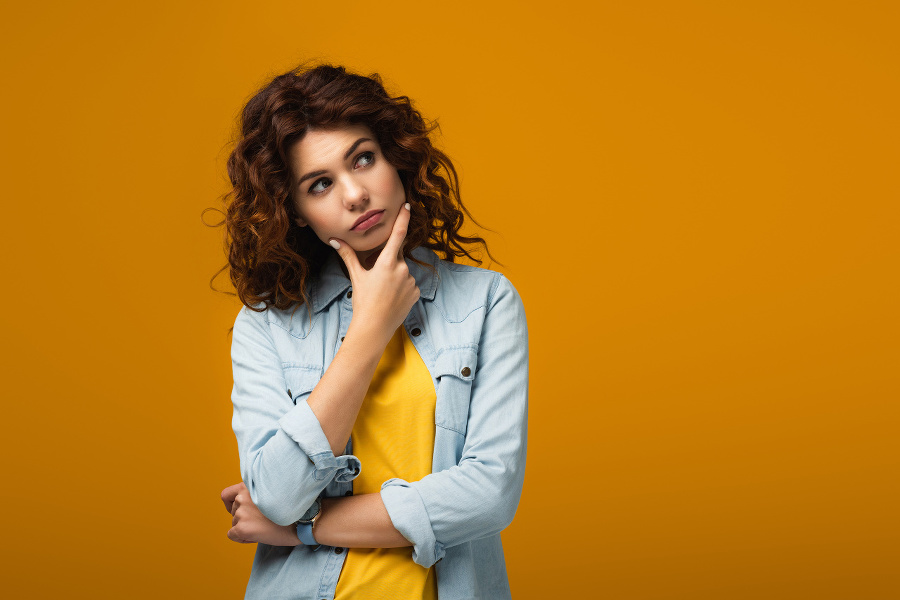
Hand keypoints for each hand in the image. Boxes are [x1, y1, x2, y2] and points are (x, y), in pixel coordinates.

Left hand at [221, 482, 300, 545]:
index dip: (232, 503)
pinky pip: (233, 535)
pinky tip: (258, 535)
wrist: (303, 520)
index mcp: (249, 486)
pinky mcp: (242, 528)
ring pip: (234, 523)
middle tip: (263, 520)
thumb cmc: (291, 506)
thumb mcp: (271, 491)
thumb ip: (256, 494)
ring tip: (264, 527)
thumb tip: (245, 507)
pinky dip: (243, 538)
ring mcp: (241, 513)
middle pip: (233, 511)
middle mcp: (242, 497)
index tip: (243, 509)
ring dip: (246, 527)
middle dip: (244, 517)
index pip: (226, 495)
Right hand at [329, 203, 419, 345]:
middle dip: (388, 262)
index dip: (403, 218)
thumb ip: (348, 255)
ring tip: (383, 292)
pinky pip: (409, 285)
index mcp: (388, 263)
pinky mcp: (416, 293)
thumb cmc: (363, 302)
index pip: (398, 234)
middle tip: (377, 278)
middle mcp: (403, 270)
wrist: (374, 327)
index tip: (407, 206)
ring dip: (395, 276)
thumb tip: (335, 240)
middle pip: (397, 257)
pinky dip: (401, 288)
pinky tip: (392, 298)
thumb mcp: (356, 277)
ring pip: (403, 272)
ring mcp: (411, 282)